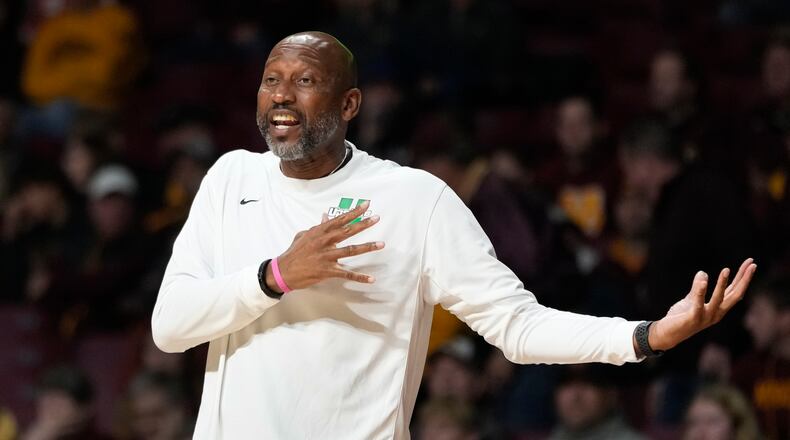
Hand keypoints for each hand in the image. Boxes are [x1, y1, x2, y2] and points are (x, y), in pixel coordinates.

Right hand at [267, 201, 383, 291]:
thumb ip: (317, 227)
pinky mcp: (328, 271)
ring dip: (367, 247)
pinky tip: (371, 279)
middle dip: (363, 224)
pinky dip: (359, 277)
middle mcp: (325, 242)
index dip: (353, 212)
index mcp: (319, 232)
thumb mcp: (304, 235)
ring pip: (351, 251)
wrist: (283, 271)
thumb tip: (325, 217)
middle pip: (347, 231)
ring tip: (381, 244)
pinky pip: (346, 274)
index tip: (365, 205)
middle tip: (376, 218)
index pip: (340, 219)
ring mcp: (327, 256)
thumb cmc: (294, 252)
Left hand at [648, 258, 756, 351]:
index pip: (734, 291)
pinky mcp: (693, 318)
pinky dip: (700, 292)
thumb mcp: (691, 300)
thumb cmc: (681, 318)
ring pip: (718, 299)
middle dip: (744, 280)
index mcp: (718, 308)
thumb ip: (698, 288)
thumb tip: (703, 272)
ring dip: (722, 284)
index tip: (751, 263)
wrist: (667, 334)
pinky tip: (703, 280)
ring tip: (726, 269)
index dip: (743, 277)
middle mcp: (716, 314)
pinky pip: (698, 303)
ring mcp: (706, 317)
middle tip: (752, 264)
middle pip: (734, 295)